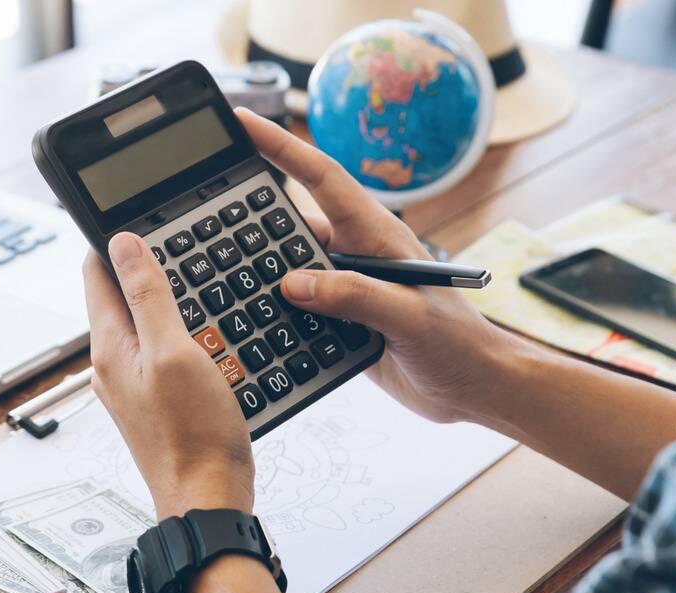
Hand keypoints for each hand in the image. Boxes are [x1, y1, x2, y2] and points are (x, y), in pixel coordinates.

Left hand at [83, 234, 253, 518]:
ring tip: (204, 281)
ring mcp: (133, 385)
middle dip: (148, 267)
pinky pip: (165, 352)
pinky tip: (213, 334)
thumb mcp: (173, 352)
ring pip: (147, 324)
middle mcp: (113, 364)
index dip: (115, 239)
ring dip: (172, 301)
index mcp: (109, 346)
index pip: (97, 273)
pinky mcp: (157, 402)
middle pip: (122, 296)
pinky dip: (186, 334)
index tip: (140, 214)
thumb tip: (123, 243)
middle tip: (183, 241)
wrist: (208, 500)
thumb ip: (148, 296)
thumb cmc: (193, 435)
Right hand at [236, 108, 526, 424]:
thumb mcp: (410, 316)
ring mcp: (343, 290)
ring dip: (255, 273)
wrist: (474, 389)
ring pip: (285, 271)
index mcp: (376, 235)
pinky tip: (242, 321)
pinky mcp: (337, 324)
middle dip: (249, 216)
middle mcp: (354, 256)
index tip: (244, 120)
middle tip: (201, 213)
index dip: (282, 147)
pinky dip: (268, 313)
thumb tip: (293, 283)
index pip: (322, 178)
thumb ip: (355, 295)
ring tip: (211, 274)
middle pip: (290, 224)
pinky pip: (291, 311)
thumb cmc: (458, 344)